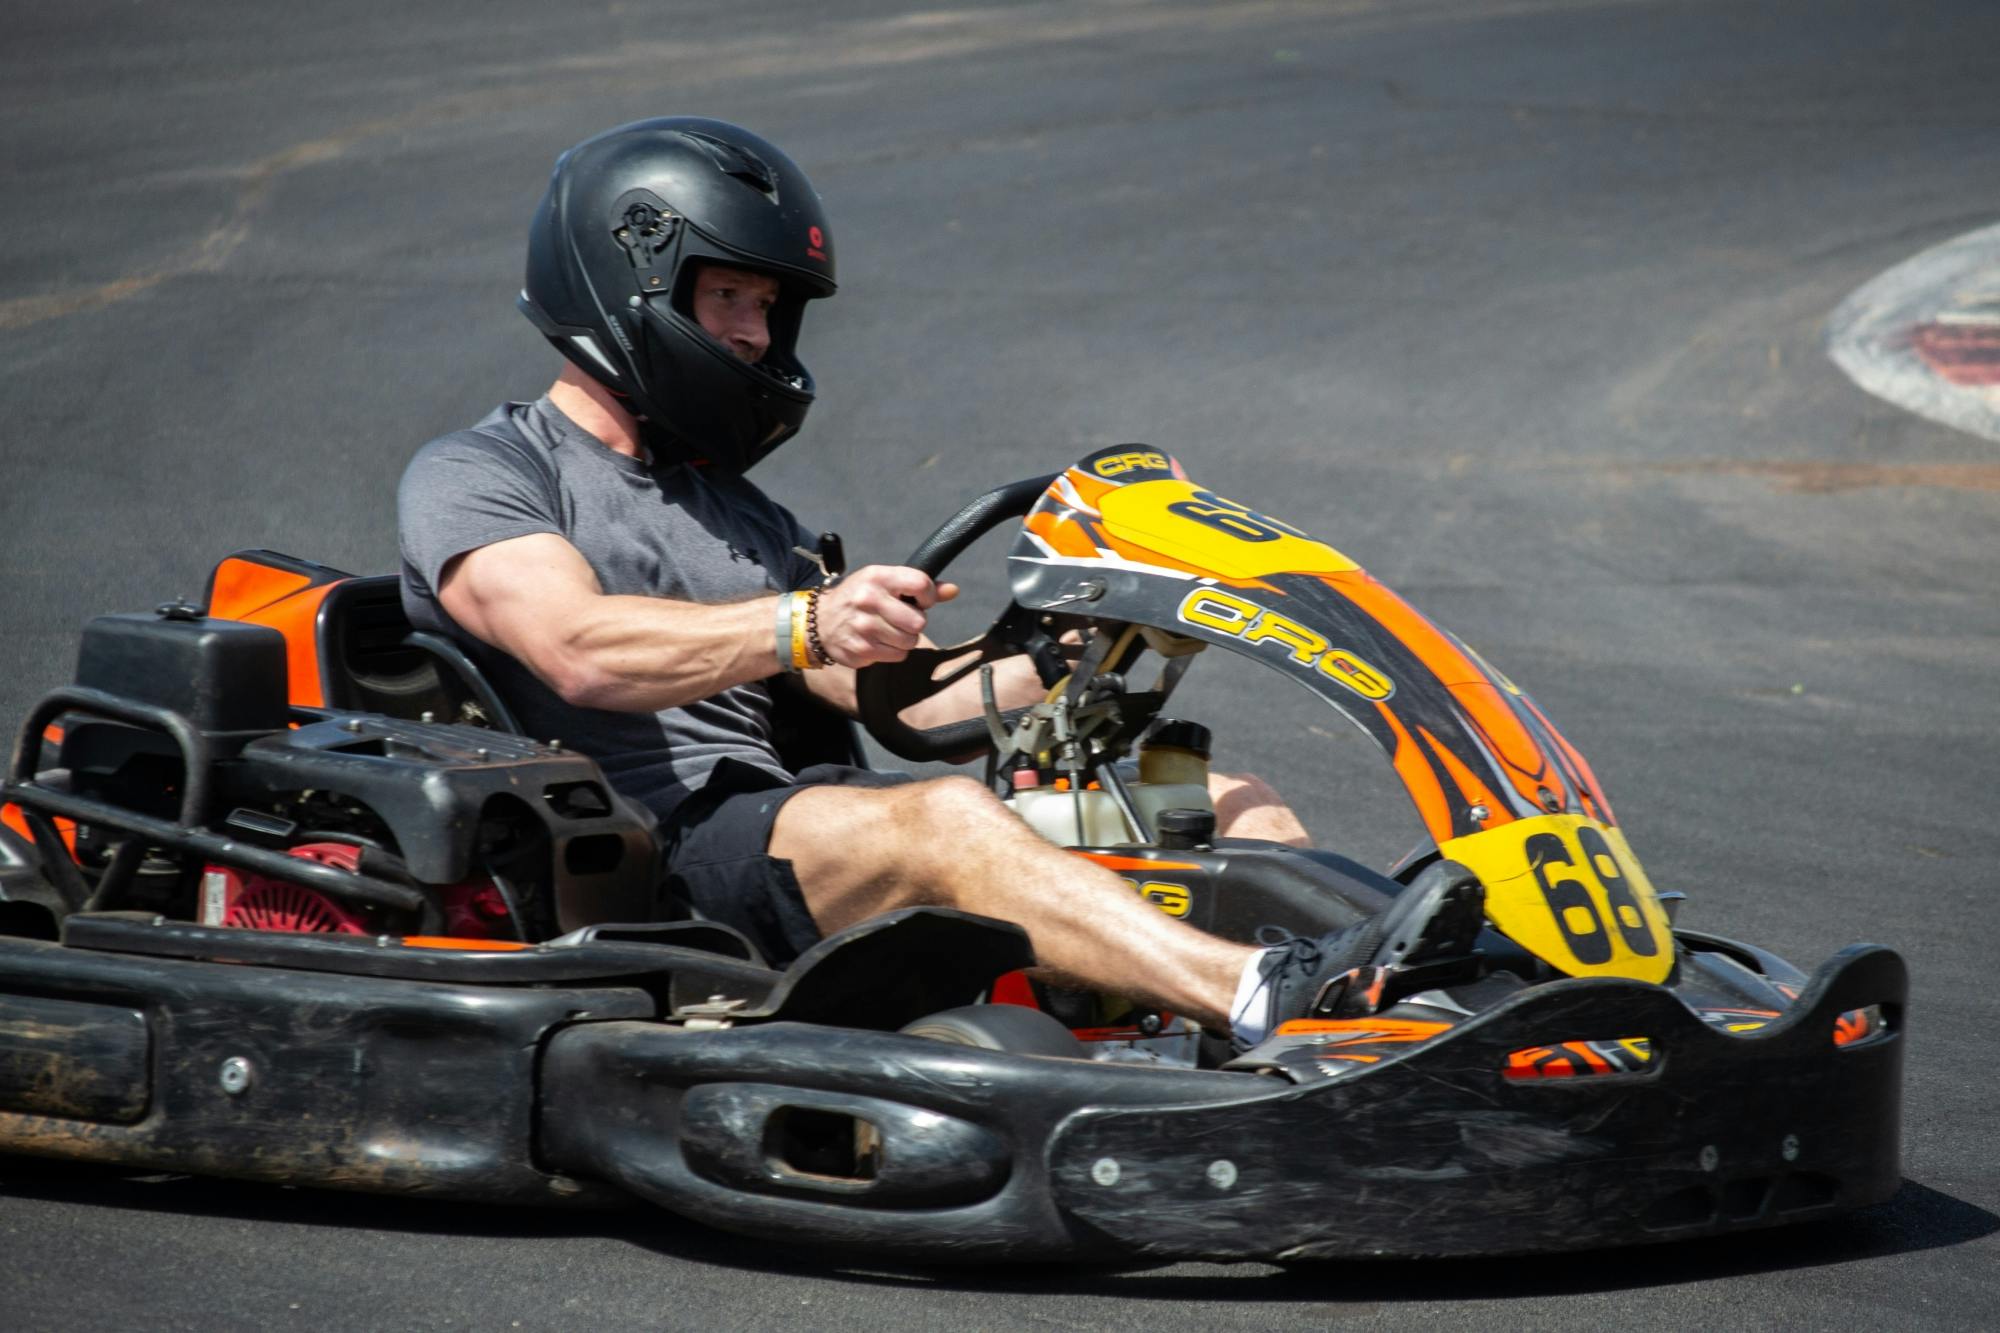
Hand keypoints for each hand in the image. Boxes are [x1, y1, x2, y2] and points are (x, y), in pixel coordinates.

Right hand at [812, 566, 958, 666]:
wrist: (819, 621)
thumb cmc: (859, 597)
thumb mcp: (884, 582)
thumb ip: (919, 585)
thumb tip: (953, 590)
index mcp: (877, 577)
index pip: (920, 584)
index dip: (928, 596)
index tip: (920, 600)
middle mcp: (868, 600)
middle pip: (918, 621)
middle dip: (914, 622)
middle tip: (901, 618)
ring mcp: (863, 627)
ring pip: (909, 642)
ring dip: (904, 639)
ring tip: (888, 629)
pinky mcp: (860, 650)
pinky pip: (896, 656)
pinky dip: (892, 652)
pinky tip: (877, 641)